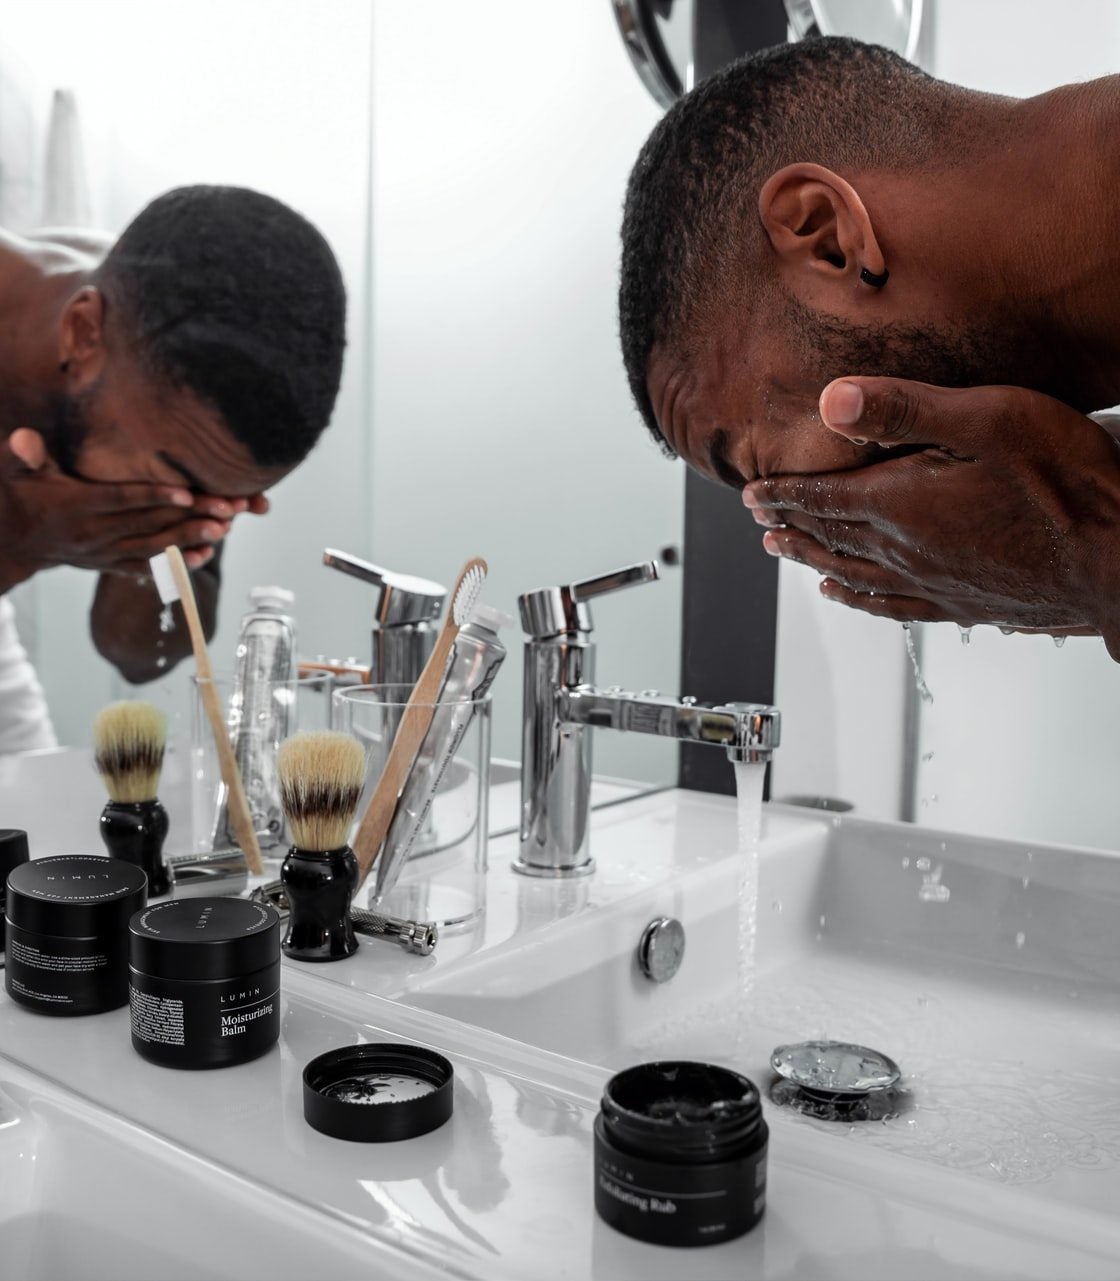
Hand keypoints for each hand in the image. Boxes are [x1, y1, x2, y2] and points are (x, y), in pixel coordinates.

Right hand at [0, 429, 234, 584]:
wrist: (12, 541)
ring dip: (190, 539)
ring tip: (224, 530)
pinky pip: (146, 568)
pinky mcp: (109, 565)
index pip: (120, 500)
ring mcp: (103, 553)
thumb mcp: (16, 473)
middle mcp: (92, 533)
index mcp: (74, 506)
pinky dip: (175, 564)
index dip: (153, 496)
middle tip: (226, 508)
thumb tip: (24, 439)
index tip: (187, 492)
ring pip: (153, 547)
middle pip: (147, 524)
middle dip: (188, 516)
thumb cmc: (21, 495)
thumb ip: (26, 456)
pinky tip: (205, 556)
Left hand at [740, 378, 1119, 655]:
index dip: (783, 494)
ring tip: (782, 552)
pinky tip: (844, 596)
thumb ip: (906, 412)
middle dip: (789, 524)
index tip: (752, 494)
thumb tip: (831, 402)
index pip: (822, 498)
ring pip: (850, 573)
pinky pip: (888, 607)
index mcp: (903, 505)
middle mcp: (907, 551)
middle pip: (829, 537)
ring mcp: (932, 583)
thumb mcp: (988, 421)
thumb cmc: (1069, 487)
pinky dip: (856, 600)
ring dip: (810, 559)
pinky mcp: (961, 604)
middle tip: (758, 521)